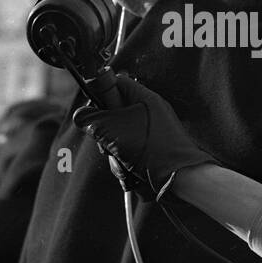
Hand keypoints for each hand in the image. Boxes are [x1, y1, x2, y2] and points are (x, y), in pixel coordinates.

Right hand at [72, 75, 212, 200]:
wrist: (181, 180)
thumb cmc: (150, 149)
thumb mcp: (113, 130)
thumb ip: (92, 120)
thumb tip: (80, 116)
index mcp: (144, 98)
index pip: (116, 83)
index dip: (101, 93)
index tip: (93, 110)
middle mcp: (149, 113)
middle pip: (113, 115)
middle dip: (106, 135)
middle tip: (108, 144)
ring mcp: (151, 134)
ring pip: (119, 139)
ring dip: (115, 155)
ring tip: (124, 163)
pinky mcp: (152, 153)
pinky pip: (129, 154)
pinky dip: (126, 166)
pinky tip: (131, 174)